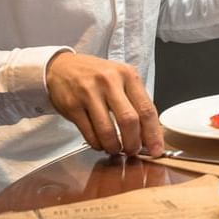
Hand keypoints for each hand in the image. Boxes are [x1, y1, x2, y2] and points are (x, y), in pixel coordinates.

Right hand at [46, 52, 162, 156]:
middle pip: (129, 120)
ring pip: (107, 130)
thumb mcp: (120, 78)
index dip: (153, 133)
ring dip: (114, 146)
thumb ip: (135, 101)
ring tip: (116, 149)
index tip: (156, 149)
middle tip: (133, 151)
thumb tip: (148, 133)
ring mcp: (89, 93)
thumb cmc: (96, 75)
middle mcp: (110, 82)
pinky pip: (89, 133)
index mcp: (127, 75)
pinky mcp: (73, 105)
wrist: (62, 67)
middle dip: (133, 143)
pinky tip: (100, 143)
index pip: (146, 108)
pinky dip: (97, 144)